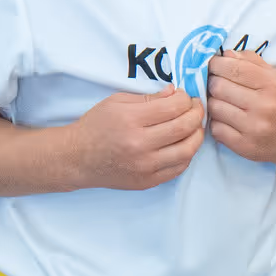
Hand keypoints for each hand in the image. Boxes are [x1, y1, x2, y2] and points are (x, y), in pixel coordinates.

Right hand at [66, 87, 203, 189]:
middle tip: (196, 108)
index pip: (173, 107)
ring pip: (187, 150)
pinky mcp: (147, 181)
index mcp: (131, 120)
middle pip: (184, 128)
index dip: (185, 99)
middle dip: (197, 114)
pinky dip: (187, 154)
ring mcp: (145, 166)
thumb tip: (174, 94)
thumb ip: (148, 98)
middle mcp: (139, 145)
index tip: (185, 96)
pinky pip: (178, 168)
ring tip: (195, 126)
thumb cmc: (96, 126)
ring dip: (197, 135)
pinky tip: (184, 144)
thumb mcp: (116, 102)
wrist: (77, 158)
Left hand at [205, 52, 275, 167]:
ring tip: (222, 101)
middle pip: (219, 87)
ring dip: (213, 102)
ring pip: (214, 107)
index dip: (216, 64)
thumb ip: (252, 62)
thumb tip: (226, 53)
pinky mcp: (244, 146)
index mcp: (273, 85)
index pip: (234, 68)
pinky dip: (216, 122)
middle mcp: (264, 106)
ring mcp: (254, 128)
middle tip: (216, 83)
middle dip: (213, 82)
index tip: (214, 64)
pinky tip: (225, 119)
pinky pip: (215, 129)